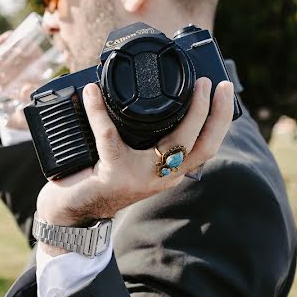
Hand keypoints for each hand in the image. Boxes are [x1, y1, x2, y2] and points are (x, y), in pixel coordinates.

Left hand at [35, 78, 234, 253]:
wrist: (71, 212)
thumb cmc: (101, 179)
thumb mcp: (133, 162)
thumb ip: (148, 140)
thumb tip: (154, 96)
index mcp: (170, 172)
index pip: (207, 147)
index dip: (221, 120)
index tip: (224, 90)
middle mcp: (162, 178)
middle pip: (202, 147)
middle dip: (215, 114)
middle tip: (213, 84)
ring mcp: (140, 177)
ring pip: (174, 144)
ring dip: (186, 113)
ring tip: (183, 86)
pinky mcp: (112, 173)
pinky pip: (108, 136)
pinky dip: (99, 111)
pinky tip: (92, 91)